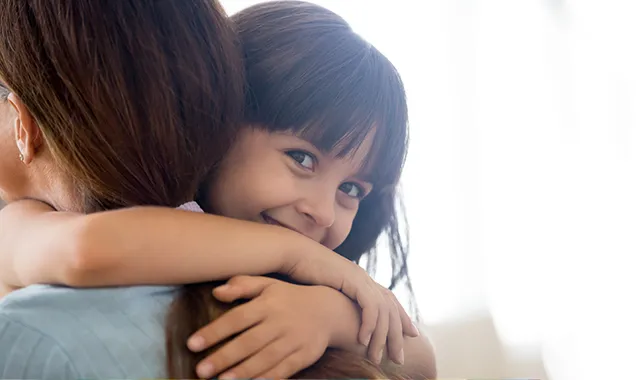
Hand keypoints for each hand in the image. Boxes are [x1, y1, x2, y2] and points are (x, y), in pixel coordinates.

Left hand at [186, 275, 336, 378]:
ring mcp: (294, 339)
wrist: (329, 310)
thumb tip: (217, 292)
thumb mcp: (268, 284)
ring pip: (266, 358)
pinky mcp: (305, 354)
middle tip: (201, 371)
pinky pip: (285, 369)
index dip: (214, 331)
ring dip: (244, 371)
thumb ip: (243, 285)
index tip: (192, 344)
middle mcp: (280, 321)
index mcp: (267, 303)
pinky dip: (269, 377)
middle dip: (224, 357)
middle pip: (249, 341)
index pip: (237, 318)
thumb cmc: (289, 298)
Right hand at [285, 251, 419, 364]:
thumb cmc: (304, 273)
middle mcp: (366, 278)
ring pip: (383, 311)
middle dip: (397, 335)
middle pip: (391, 309)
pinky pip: (369, 306)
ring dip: (382, 337)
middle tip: (399, 358)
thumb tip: (340, 318)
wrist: (295, 255)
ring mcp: (361, 278)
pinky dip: (369, 324)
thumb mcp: (327, 290)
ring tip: (376, 357)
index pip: (389, 300)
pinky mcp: (353, 280)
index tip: (411, 334)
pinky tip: (363, 340)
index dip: (402, 317)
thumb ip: (339, 302)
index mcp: (361, 279)